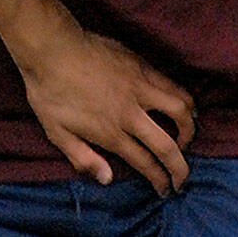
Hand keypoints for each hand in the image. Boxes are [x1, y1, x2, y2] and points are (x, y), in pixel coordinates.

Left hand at [9, 8, 194, 195]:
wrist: (51, 47)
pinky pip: (172, 85)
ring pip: (180, 112)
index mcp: (111, 133)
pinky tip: (183, 105)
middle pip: (168, 147)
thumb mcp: (55, 131)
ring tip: (187, 137)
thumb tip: (106, 179)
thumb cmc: (48, 89)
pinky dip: (184, 98)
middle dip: (181, 169)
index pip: (146, 164)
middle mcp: (130, 114)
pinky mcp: (141, 67)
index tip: (165, 189)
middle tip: (182, 178)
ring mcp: (139, 88)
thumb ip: (82, 157)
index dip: (160, 181)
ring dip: (189, 129)